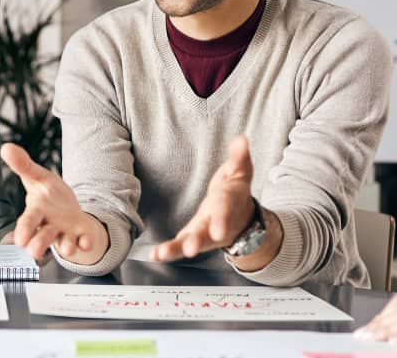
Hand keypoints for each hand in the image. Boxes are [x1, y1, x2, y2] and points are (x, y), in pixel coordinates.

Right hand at [0, 143, 107, 262]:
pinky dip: (86, 243)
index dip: (24, 230)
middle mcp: (49, 227)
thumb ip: (24, 166)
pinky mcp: (82, 236)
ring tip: (68, 248)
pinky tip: (87, 243)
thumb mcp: (39, 178)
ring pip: (63, 243)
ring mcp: (66, 234)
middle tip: (34, 251)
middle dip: (39, 244)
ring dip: (66, 246)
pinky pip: (84, 241)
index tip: (20, 240)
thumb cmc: (50, 198)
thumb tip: (6, 147)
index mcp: (37, 213)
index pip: (28, 221)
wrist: (71, 215)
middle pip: (43, 237)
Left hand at [150, 135, 255, 261]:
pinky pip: (179, 246)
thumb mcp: (241, 171)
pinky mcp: (191, 238)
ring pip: (190, 243)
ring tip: (162, 254)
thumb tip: (241, 140)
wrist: (240, 218)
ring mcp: (203, 234)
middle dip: (198, 241)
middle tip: (190, 250)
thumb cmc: (236, 192)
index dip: (221, 221)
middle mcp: (215, 224)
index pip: (224, 212)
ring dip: (176, 249)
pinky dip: (167, 252)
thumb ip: (239, 157)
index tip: (218, 232)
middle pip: (207, 234)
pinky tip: (155, 256)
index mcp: (228, 206)